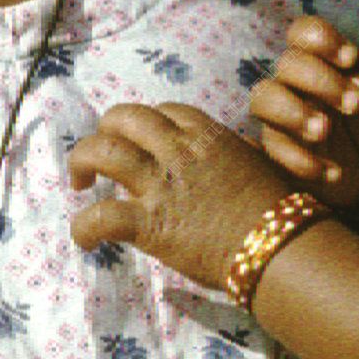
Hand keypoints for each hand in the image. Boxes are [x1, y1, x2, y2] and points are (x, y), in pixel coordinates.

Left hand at [68, 102, 299, 292]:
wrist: (280, 248)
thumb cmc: (277, 211)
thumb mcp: (254, 164)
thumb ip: (227, 156)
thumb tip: (220, 163)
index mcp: (206, 134)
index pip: (162, 111)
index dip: (144, 125)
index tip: (141, 143)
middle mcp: (179, 150)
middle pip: (124, 117)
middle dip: (104, 130)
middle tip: (100, 157)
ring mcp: (162, 184)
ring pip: (102, 151)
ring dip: (81, 161)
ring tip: (78, 182)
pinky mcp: (151, 224)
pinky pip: (100, 216)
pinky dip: (83, 227)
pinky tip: (84, 238)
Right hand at [250, 15, 358, 210]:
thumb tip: (357, 68)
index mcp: (322, 59)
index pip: (303, 32)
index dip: (320, 38)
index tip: (350, 59)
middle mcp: (296, 82)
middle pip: (288, 64)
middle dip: (321, 81)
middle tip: (354, 104)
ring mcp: (281, 116)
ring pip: (263, 98)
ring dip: (294, 112)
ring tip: (324, 131)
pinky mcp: (277, 151)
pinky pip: (272, 148)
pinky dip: (301, 160)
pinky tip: (332, 171)